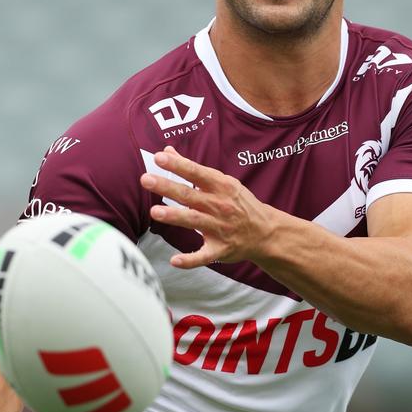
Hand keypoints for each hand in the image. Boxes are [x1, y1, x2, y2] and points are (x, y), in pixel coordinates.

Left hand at [140, 146, 273, 268]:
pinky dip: (190, 260)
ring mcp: (220, 228)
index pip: (196, 172)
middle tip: (145, 179)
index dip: (177, 165)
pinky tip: (174, 261)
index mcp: (221, 186)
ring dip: (175, 216)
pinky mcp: (221, 249)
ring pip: (194, 221)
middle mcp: (220, 205)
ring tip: (155, 212)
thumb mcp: (222, 181)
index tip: (159, 157)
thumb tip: (166, 151)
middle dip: (167, 187)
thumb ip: (193, 169)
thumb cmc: (238, 202)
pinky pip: (204, 256)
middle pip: (190, 195)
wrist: (265, 231)